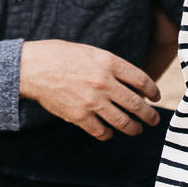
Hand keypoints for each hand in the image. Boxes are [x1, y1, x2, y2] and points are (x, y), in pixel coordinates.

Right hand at [19, 41, 161, 140]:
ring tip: (137, 130)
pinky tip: (109, 133)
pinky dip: (108, 134)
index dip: (153, 91)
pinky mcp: (79, 116)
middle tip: (153, 120)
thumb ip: (111, 66)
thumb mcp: (91, 52)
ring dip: (133, 128)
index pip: (142, 80)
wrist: (32, 68)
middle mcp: (104, 82)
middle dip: (149, 115)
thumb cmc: (60, 56)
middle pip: (136, 104)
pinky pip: (101, 132)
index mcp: (109, 63)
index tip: (155, 97)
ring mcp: (92, 101)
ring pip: (123, 122)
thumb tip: (131, 84)